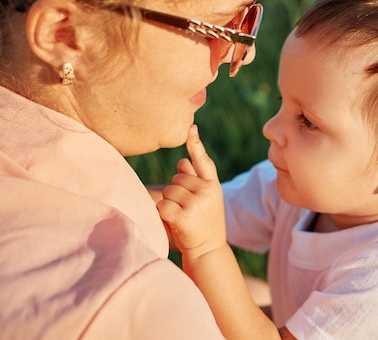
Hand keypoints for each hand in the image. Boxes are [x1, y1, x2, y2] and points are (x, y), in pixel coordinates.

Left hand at [157, 125, 225, 257]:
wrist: (209, 251)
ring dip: (169, 203)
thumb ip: (196, 180)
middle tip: (187, 209)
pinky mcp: (184, 216)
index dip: (195, 144)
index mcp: (213, 185)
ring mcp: (197, 203)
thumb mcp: (206, 200)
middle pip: (177, 178)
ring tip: (182, 216)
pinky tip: (173, 222)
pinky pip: (163, 205)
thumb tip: (182, 160)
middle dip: (176, 191)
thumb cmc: (204, 224)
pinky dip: (163, 214)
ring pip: (169, 191)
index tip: (190, 128)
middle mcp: (207, 191)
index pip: (203, 161)